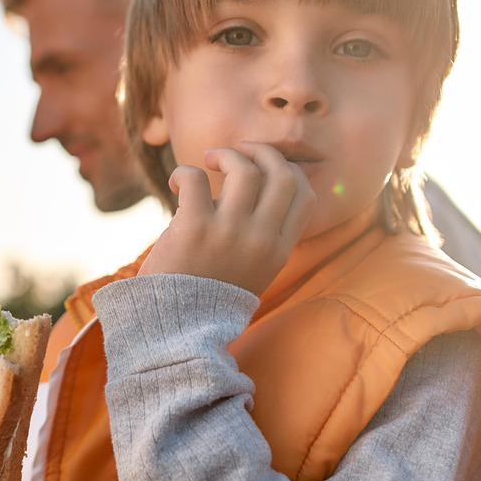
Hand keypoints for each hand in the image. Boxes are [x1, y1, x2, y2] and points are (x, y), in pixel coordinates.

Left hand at [139, 141, 313, 296]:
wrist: (177, 328)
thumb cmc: (208, 296)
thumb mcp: (252, 271)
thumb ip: (259, 235)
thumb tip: (250, 184)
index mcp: (278, 250)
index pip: (303, 195)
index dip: (287, 170)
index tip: (265, 166)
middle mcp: (260, 239)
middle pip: (281, 175)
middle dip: (262, 152)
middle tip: (239, 152)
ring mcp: (229, 232)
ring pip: (244, 170)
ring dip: (227, 156)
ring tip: (208, 161)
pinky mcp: (194, 228)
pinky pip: (194, 178)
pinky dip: (184, 172)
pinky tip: (177, 183)